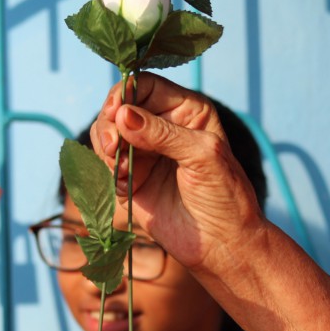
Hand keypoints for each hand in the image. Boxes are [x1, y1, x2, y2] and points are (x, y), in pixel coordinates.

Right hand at [91, 73, 264, 270]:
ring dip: (106, 145)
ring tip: (119, 166)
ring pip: (107, 133)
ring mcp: (144, 153)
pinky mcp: (130, 180)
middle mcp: (162, 127)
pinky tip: (121, 181)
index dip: (125, 92)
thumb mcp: (203, 155)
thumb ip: (163, 133)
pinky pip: (104, 163)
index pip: (145, 85)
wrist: (223, 245)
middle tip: (112, 145)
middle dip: (110, 121)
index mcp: (186, 111)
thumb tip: (122, 115)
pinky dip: (106, 167)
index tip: (116, 111)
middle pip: (119, 106)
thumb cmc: (225, 196)